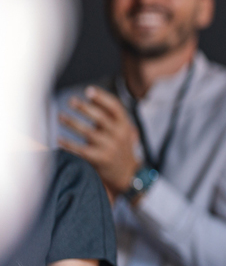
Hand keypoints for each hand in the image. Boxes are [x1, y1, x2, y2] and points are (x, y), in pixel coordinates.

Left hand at [58, 86, 140, 200]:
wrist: (127, 174)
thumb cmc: (120, 147)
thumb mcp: (122, 130)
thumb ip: (109, 115)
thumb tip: (91, 94)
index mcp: (125, 125)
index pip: (115, 107)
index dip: (102, 98)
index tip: (88, 90)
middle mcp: (118, 135)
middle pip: (100, 118)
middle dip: (84, 108)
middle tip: (71, 101)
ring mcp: (109, 147)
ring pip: (88, 132)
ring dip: (72, 123)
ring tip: (60, 116)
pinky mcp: (100, 159)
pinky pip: (81, 150)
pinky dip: (69, 144)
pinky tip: (59, 139)